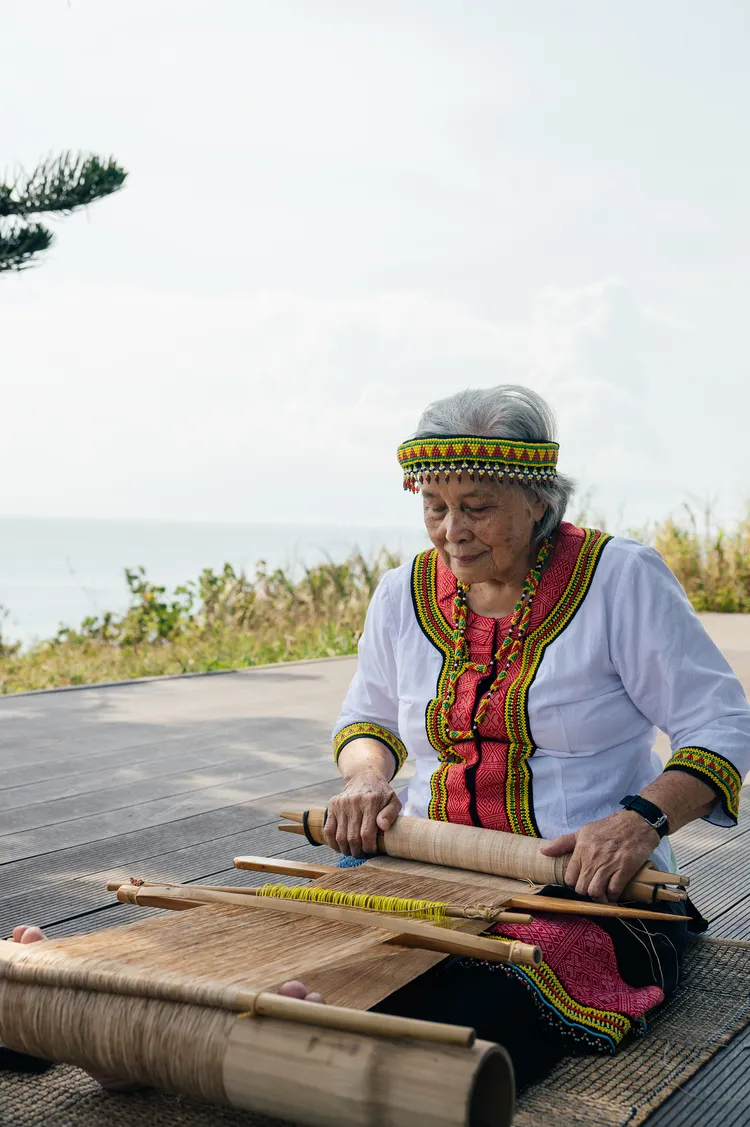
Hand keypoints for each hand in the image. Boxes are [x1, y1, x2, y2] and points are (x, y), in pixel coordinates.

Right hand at [324, 771, 400, 856]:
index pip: (366, 834)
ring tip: (352, 852)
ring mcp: (341, 804)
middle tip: (362, 854)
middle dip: (357, 851)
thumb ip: (391, 814)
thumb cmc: (381, 794)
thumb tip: (383, 827)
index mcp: (370, 802)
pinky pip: (328, 830)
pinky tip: (340, 847)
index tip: (372, 851)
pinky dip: (332, 842)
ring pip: (339, 837)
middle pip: (352, 838)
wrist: (364, 777)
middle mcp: (353, 802)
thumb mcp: (393, 801)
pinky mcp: (332, 805)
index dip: (368, 848)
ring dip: (345, 850)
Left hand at [540, 809, 658, 901]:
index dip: (574, 884)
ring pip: (596, 893)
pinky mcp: (625, 869)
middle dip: (585, 893)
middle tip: (591, 890)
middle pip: (581, 889)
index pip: (569, 879)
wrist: (636, 823)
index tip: (580, 882)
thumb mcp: (583, 831)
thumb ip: (563, 843)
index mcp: (581, 850)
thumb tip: (543, 852)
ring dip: (598, 897)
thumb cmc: (608, 827)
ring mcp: (609, 865)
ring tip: (602, 894)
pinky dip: (613, 896)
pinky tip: (614, 893)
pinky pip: (614, 891)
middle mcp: (593, 859)